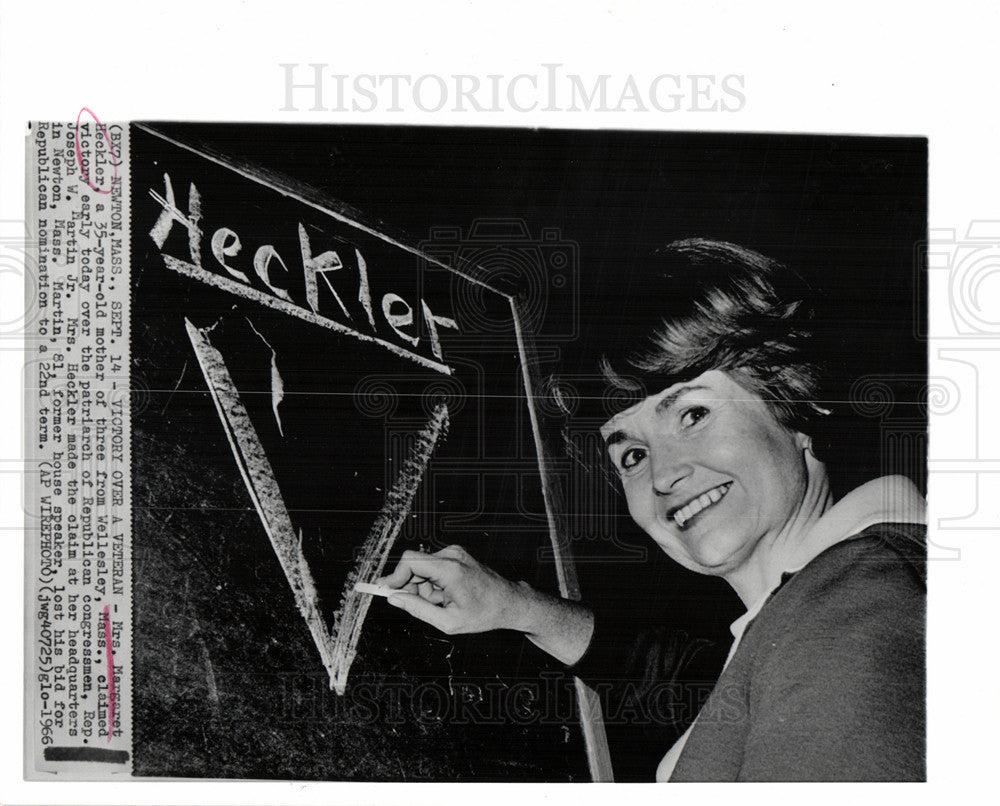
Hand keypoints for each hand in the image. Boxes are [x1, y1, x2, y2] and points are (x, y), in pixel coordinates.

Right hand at [377, 545, 530, 634]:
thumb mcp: (448, 621)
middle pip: (414, 566)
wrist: (509, 603)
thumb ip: (418, 609)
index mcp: (450, 569)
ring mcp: (455, 553)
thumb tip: (395, 599)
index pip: (410, 562)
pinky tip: (449, 595)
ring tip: (445, 603)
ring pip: (423, 569)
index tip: (383, 590)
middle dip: (412, 588)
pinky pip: (433, 568)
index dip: (393, 577)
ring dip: (426, 589)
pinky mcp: (456, 555)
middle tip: (422, 607)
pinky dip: (434, 584)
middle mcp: (452, 555)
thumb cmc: (484, 613)